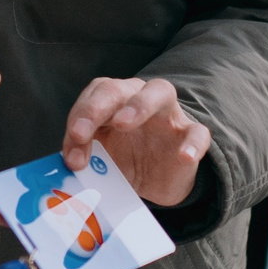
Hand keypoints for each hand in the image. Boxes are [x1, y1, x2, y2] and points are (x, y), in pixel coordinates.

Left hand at [61, 77, 209, 207]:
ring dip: (139, 104)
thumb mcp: (100, 157)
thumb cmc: (124, 158)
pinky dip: (192, 142)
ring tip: (123, 123)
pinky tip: (183, 156)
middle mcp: (139, 98)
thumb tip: (69, 163)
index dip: (81, 114)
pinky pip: (198, 132)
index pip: (94, 94)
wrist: (157, 180)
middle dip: (98, 106)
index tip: (73, 139)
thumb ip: (84, 154)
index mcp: (112, 100)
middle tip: (83, 130)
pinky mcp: (191, 135)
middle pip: (119, 87)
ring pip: (160, 91)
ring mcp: (168, 114)